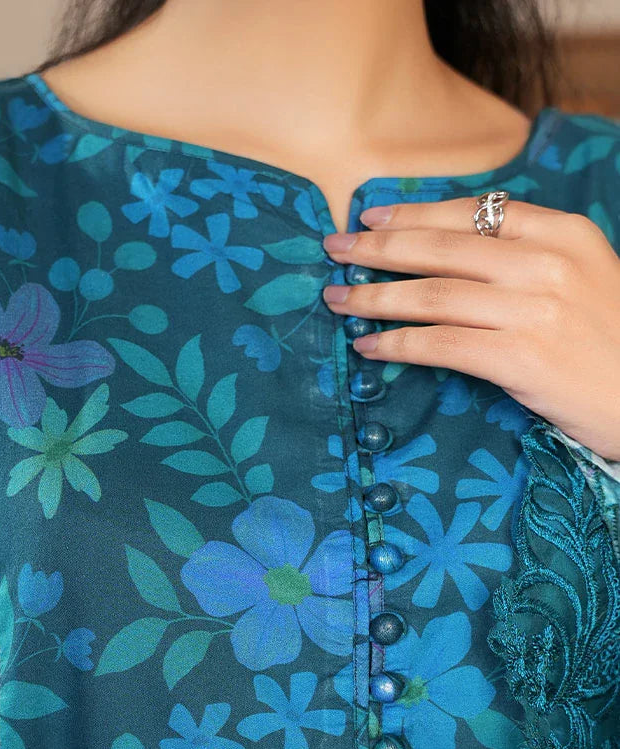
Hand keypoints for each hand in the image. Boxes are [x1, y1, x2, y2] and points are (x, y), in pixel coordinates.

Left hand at [321, 197, 619, 461]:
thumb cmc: (612, 347)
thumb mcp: (584, 279)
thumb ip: (529, 259)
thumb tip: (453, 253)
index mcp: (565, 234)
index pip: (474, 213)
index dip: (415, 214)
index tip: (372, 217)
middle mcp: (548, 263)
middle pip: (442, 248)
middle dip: (379, 247)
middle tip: (334, 249)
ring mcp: (535, 309)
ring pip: (432, 294)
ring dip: (374, 295)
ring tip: (337, 298)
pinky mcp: (520, 357)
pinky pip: (440, 345)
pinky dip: (396, 345)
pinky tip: (367, 346)